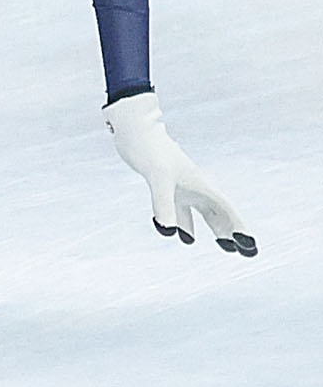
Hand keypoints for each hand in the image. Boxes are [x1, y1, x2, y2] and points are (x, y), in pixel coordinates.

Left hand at [104, 91, 254, 254]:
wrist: (137, 132)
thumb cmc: (150, 151)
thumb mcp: (157, 178)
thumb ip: (163, 205)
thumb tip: (168, 233)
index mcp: (201, 186)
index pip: (225, 210)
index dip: (238, 228)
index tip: (249, 246)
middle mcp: (197, 188)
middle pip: (221, 214)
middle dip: (234, 233)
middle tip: (248, 253)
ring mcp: (184, 188)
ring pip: (205, 214)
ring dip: (216, 231)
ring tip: (227, 248)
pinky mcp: (168, 188)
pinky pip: (181, 211)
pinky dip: (185, 225)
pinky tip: (185, 239)